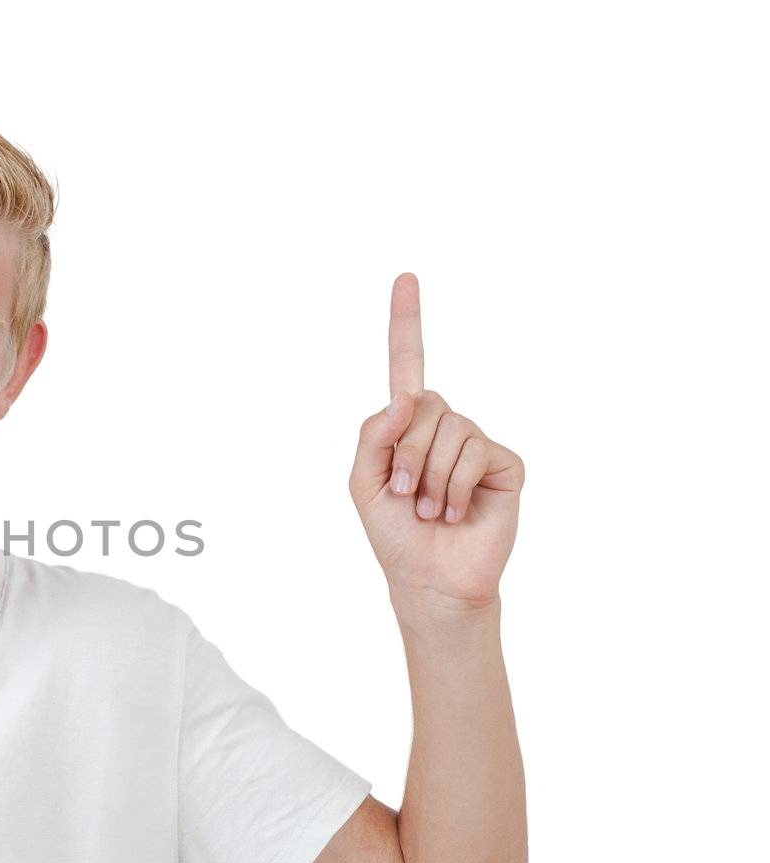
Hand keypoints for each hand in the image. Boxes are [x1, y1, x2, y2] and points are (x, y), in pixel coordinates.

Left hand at [348, 274, 524, 612]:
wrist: (429, 579)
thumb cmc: (394, 534)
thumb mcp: (363, 482)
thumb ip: (374, 434)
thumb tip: (407, 397)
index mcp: (407, 425)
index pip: (407, 365)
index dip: (406, 322)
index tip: (405, 277)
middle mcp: (445, 425)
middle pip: (423, 404)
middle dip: (404, 454)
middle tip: (404, 495)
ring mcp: (477, 442)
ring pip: (449, 430)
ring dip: (429, 477)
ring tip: (430, 509)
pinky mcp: (506, 463)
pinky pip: (476, 452)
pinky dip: (456, 486)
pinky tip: (455, 513)